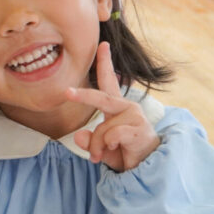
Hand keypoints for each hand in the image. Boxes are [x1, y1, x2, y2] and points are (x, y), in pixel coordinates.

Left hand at [67, 41, 159, 171]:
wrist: (146, 168)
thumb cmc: (123, 153)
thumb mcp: (100, 148)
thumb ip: (89, 141)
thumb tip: (78, 135)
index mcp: (116, 107)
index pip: (110, 81)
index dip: (106, 62)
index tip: (103, 45)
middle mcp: (126, 107)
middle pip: (101, 97)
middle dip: (83, 95)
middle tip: (67, 92)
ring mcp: (134, 116)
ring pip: (102, 128)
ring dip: (97, 145)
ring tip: (100, 155)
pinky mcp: (139, 128)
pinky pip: (112, 135)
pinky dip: (108, 146)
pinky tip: (118, 148)